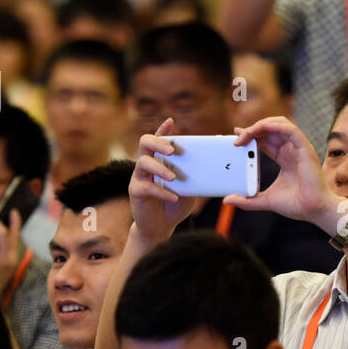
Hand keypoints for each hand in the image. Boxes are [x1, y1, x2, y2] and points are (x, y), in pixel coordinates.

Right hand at [130, 118, 197, 243]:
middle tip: (172, 151)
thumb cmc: (176, 203)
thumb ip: (195, 177)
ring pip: (143, 163)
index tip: (171, 121)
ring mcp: (139, 177)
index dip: (163, 129)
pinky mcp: (136, 191)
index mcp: (159, 159)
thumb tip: (212, 167)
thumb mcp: (190, 189)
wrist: (161, 226)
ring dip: (160, 168)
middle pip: (145, 143)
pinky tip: (173, 197)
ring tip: (173, 177)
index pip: (159, 139)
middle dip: (158, 143)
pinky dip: (162, 192)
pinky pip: (146, 187)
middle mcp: (147, 164)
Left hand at [225, 116, 337, 228]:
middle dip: (252, 129)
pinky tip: (261, 128)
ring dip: (261, 125)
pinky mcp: (305, 149)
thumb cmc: (297, 205)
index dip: (252, 135)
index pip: (266, 140)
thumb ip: (247, 200)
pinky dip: (275, 126)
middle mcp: (292, 150)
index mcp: (285, 159)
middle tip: (237, 136)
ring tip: (246, 133)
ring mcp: (299, 148)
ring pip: (280, 125)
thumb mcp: (265, 201)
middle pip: (271, 130)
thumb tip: (227, 200)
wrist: (314, 210)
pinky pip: (291, 129)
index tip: (236, 136)